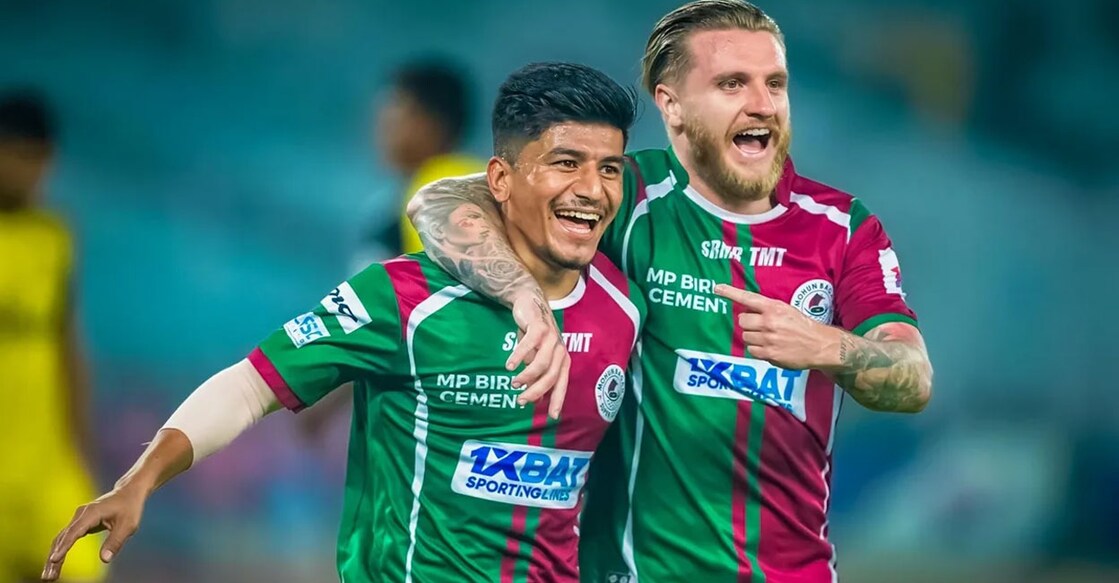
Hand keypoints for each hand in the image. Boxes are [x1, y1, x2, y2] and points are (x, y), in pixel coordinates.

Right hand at [42, 485, 147, 580]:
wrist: (128, 493)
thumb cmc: (130, 508)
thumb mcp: (128, 525)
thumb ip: (115, 542)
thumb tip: (105, 559)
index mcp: (92, 513)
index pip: (74, 532)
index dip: (64, 547)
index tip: (54, 560)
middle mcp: (81, 514)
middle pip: (63, 538)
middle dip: (54, 558)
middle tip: (48, 578)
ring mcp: (78, 518)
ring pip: (61, 539)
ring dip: (54, 557)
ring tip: (49, 576)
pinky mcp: (79, 523)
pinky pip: (66, 538)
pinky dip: (60, 551)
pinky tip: (56, 564)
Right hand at [508, 292, 570, 418]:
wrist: (530, 303)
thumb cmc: (533, 334)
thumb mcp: (535, 357)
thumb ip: (538, 375)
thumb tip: (536, 398)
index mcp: (562, 359)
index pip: (562, 383)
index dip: (557, 400)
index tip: (551, 416)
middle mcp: (560, 349)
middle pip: (550, 376)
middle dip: (536, 391)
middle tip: (520, 400)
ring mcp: (551, 338)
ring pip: (541, 363)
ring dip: (527, 375)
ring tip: (514, 383)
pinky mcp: (539, 327)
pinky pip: (529, 345)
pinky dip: (518, 356)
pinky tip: (509, 365)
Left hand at [714, 284, 841, 370]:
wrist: (819, 344)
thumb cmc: (802, 326)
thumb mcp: (786, 310)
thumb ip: (766, 309)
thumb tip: (747, 309)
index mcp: (774, 307)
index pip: (748, 298)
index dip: (730, 292)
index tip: (716, 288)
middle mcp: (769, 321)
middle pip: (742, 320)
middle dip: (749, 323)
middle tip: (762, 326)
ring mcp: (769, 339)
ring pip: (745, 337)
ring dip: (753, 338)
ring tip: (769, 338)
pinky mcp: (770, 354)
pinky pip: (752, 351)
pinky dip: (758, 350)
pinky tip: (771, 347)